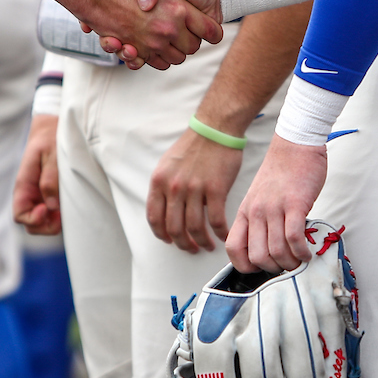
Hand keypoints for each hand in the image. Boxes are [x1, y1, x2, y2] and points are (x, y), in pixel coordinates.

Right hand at [12, 114, 60, 234]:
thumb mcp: (52, 153)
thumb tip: (51, 205)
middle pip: (30, 224)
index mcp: (24, 184)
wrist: (53, 127)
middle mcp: (30, 194)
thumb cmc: (51, 137)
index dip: (33, 219)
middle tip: (62, 216)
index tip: (48, 210)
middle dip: (46, 226)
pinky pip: (51, 213)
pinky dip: (59, 215)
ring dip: (53, 222)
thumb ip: (50, 178)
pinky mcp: (50, 194)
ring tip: (67, 210)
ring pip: (42, 221)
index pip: (20, 214)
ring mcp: (39, 195)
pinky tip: (68, 206)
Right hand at [20, 0, 221, 70]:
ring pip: (174, 58)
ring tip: (168, 38)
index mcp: (178, 9)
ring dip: (173, 51)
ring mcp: (150, 43)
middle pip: (192, 48)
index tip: (211, 30)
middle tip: (185, 31)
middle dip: (191, 42)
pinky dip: (155, 59)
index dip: (212, 31)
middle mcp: (167, 29)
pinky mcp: (135, 51)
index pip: (210, 30)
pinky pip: (153, 62)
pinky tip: (153, 47)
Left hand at [147, 128, 243, 253]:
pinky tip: (223, 236)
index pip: (154, 218)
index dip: (162, 234)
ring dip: (201, 242)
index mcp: (159, 182)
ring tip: (207, 245)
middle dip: (182, 244)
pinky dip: (220, 233)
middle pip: (174, 228)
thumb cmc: (193, 146)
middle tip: (190, 248)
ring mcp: (194, 189)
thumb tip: (165, 209)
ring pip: (195, 228)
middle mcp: (174, 187)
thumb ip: (164, 186)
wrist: (215, 129)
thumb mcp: (168, 164)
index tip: (170, 240)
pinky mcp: (216, 189)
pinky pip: (216, 220)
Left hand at [226, 136, 327, 272]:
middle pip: (257, 257)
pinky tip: (307, 252)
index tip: (261, 268)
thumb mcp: (259, 197)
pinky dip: (302, 252)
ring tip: (299, 260)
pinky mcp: (295, 204)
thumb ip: (259, 221)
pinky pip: (294, 239)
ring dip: (291, 264)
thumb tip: (268, 249)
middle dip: (273, 269)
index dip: (245, 266)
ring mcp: (275, 208)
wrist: (295, 145)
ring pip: (277, 252)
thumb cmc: (281, 172)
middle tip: (286, 266)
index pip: (233, 248)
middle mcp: (256, 212)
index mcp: (245, 212)